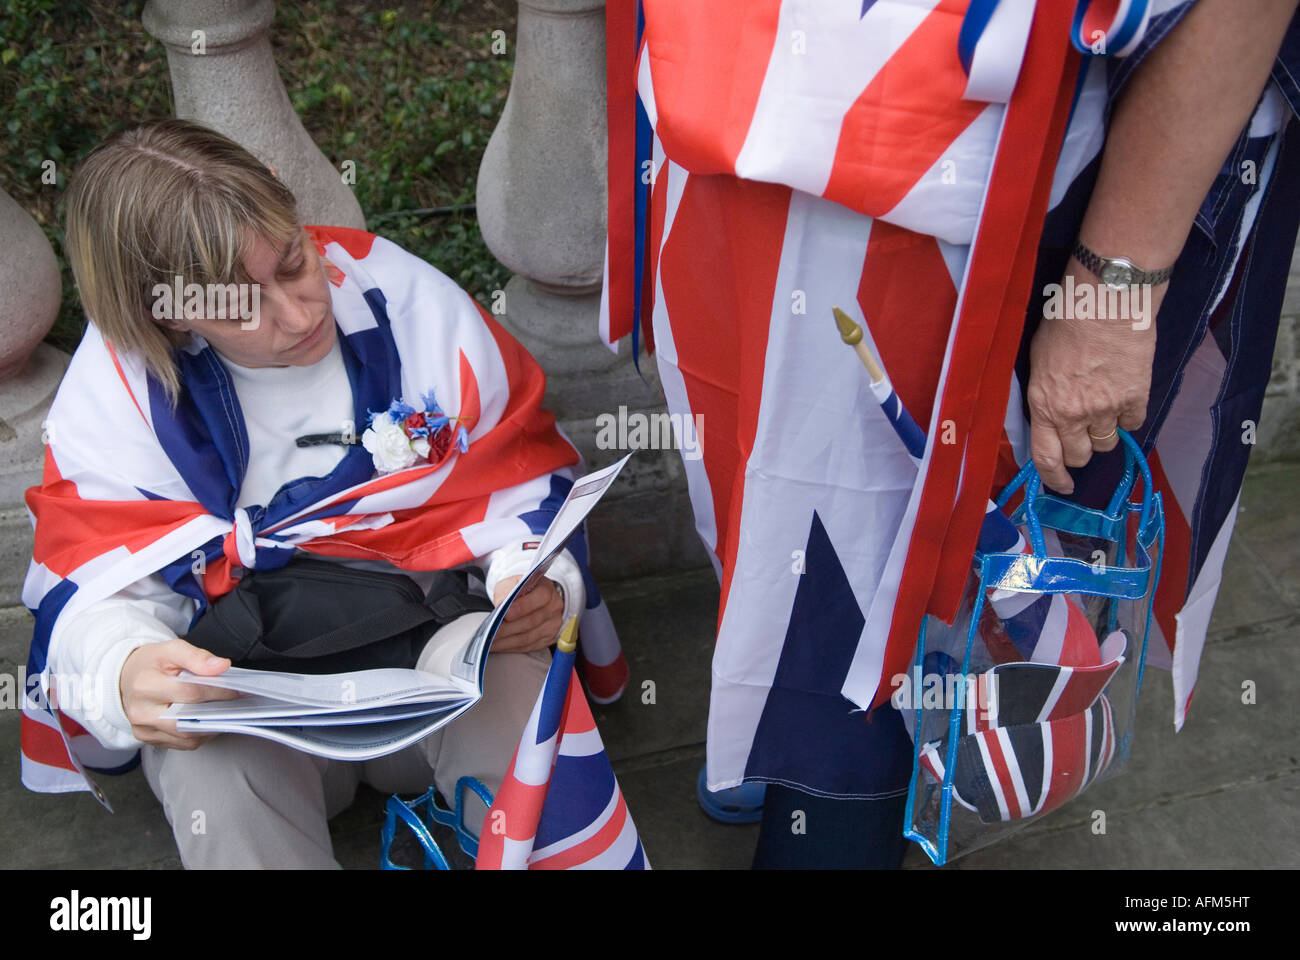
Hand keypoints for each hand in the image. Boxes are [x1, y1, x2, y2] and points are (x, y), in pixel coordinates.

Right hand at [119, 638, 241, 749]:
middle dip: (218, 712)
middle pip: (188, 719)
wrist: (125, 678)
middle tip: (238, 705)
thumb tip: (221, 666)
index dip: (218, 691)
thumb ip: (196, 656)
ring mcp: (144, 729)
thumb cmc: (150, 663)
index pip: (190, 693)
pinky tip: (210, 721)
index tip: (239, 690)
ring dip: (212, 726)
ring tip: (227, 712)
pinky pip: (182, 743)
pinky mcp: (148, 739)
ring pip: (187, 736)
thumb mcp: (170, 649)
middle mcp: (141, 712)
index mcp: (145, 685)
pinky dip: (201, 734)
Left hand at [490, 575, 565, 653]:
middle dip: (507, 629)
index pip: (539, 598)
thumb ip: (507, 592)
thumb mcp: (511, 583)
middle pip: (530, 622)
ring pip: (528, 638)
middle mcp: (553, 608)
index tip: (505, 613)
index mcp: (546, 589)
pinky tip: (498, 645)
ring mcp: (552, 625)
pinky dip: (511, 647)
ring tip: (489, 641)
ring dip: (506, 641)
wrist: (531, 597)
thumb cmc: (520, 590)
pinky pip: (528, 647)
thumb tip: (500, 605)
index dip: (522, 607)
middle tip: (490, 632)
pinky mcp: (548, 639)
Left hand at [1026, 264, 1163, 493]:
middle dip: (1080, 450)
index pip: (1046, 457)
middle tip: (1083, 433)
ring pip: (1107, 443)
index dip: (1054, 477)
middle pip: (1080, 455)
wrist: (1105, 300)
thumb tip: (1050, 413)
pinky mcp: (1137, 396)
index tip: (1063, 485)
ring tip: (1103, 407)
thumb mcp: (1037, 361)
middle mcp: (1074, 414)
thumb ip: (1044, 393)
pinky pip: (1134, 423)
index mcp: (1044, 405)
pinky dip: (1129, 415)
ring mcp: (1107, 407)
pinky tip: (1124, 395)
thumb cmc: (1064, 322)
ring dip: (1104, 433)